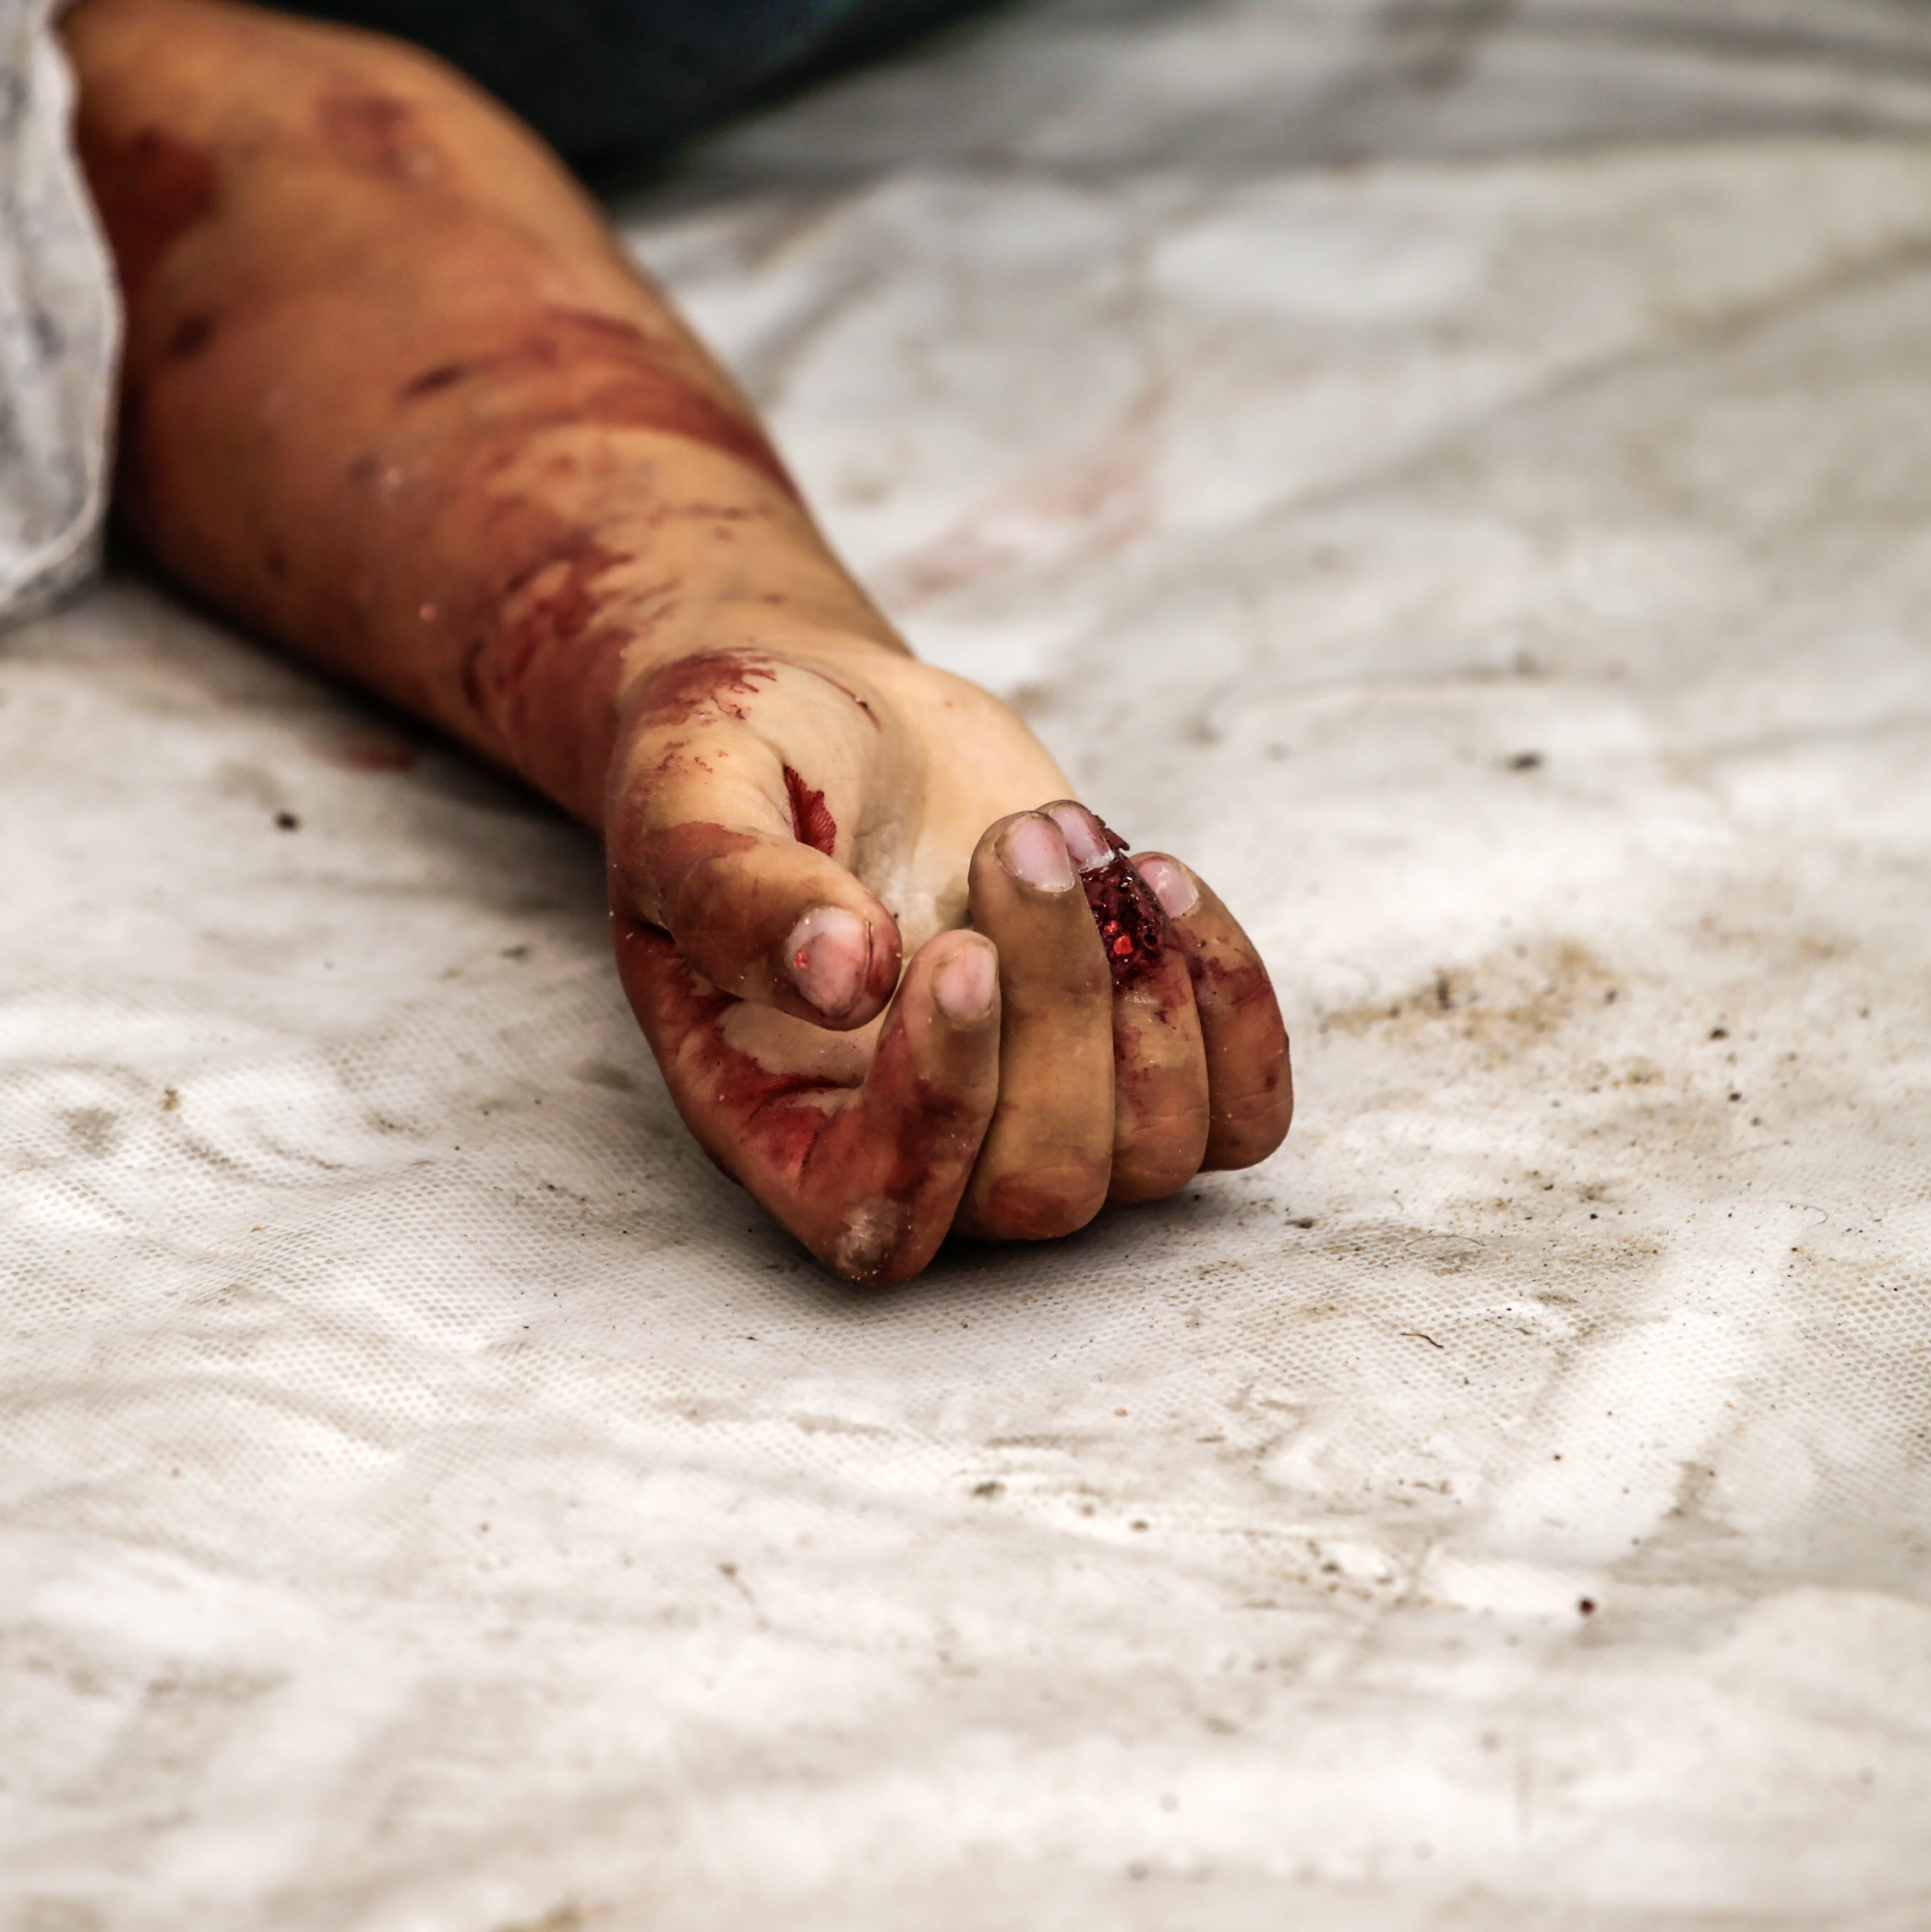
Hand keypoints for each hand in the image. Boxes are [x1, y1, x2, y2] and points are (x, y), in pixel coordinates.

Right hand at [604, 636, 1293, 1284]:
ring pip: (1155, 1152)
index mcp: (781, 1122)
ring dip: (1142, 983)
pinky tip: (1157, 874)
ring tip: (1064, 831)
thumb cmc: (734, 762)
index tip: (958, 951)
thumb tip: (842, 979)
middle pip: (1040, 1184)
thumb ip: (735, 889)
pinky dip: (1232, 1002)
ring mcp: (1040, 1114)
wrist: (829, 712)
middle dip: (1062, 1009)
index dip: (940, 1115)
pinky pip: (1241, 1114)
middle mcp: (916, 1150)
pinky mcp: (1133, 1060)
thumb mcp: (689, 795)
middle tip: (1023, 839)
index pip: (877, 1219)